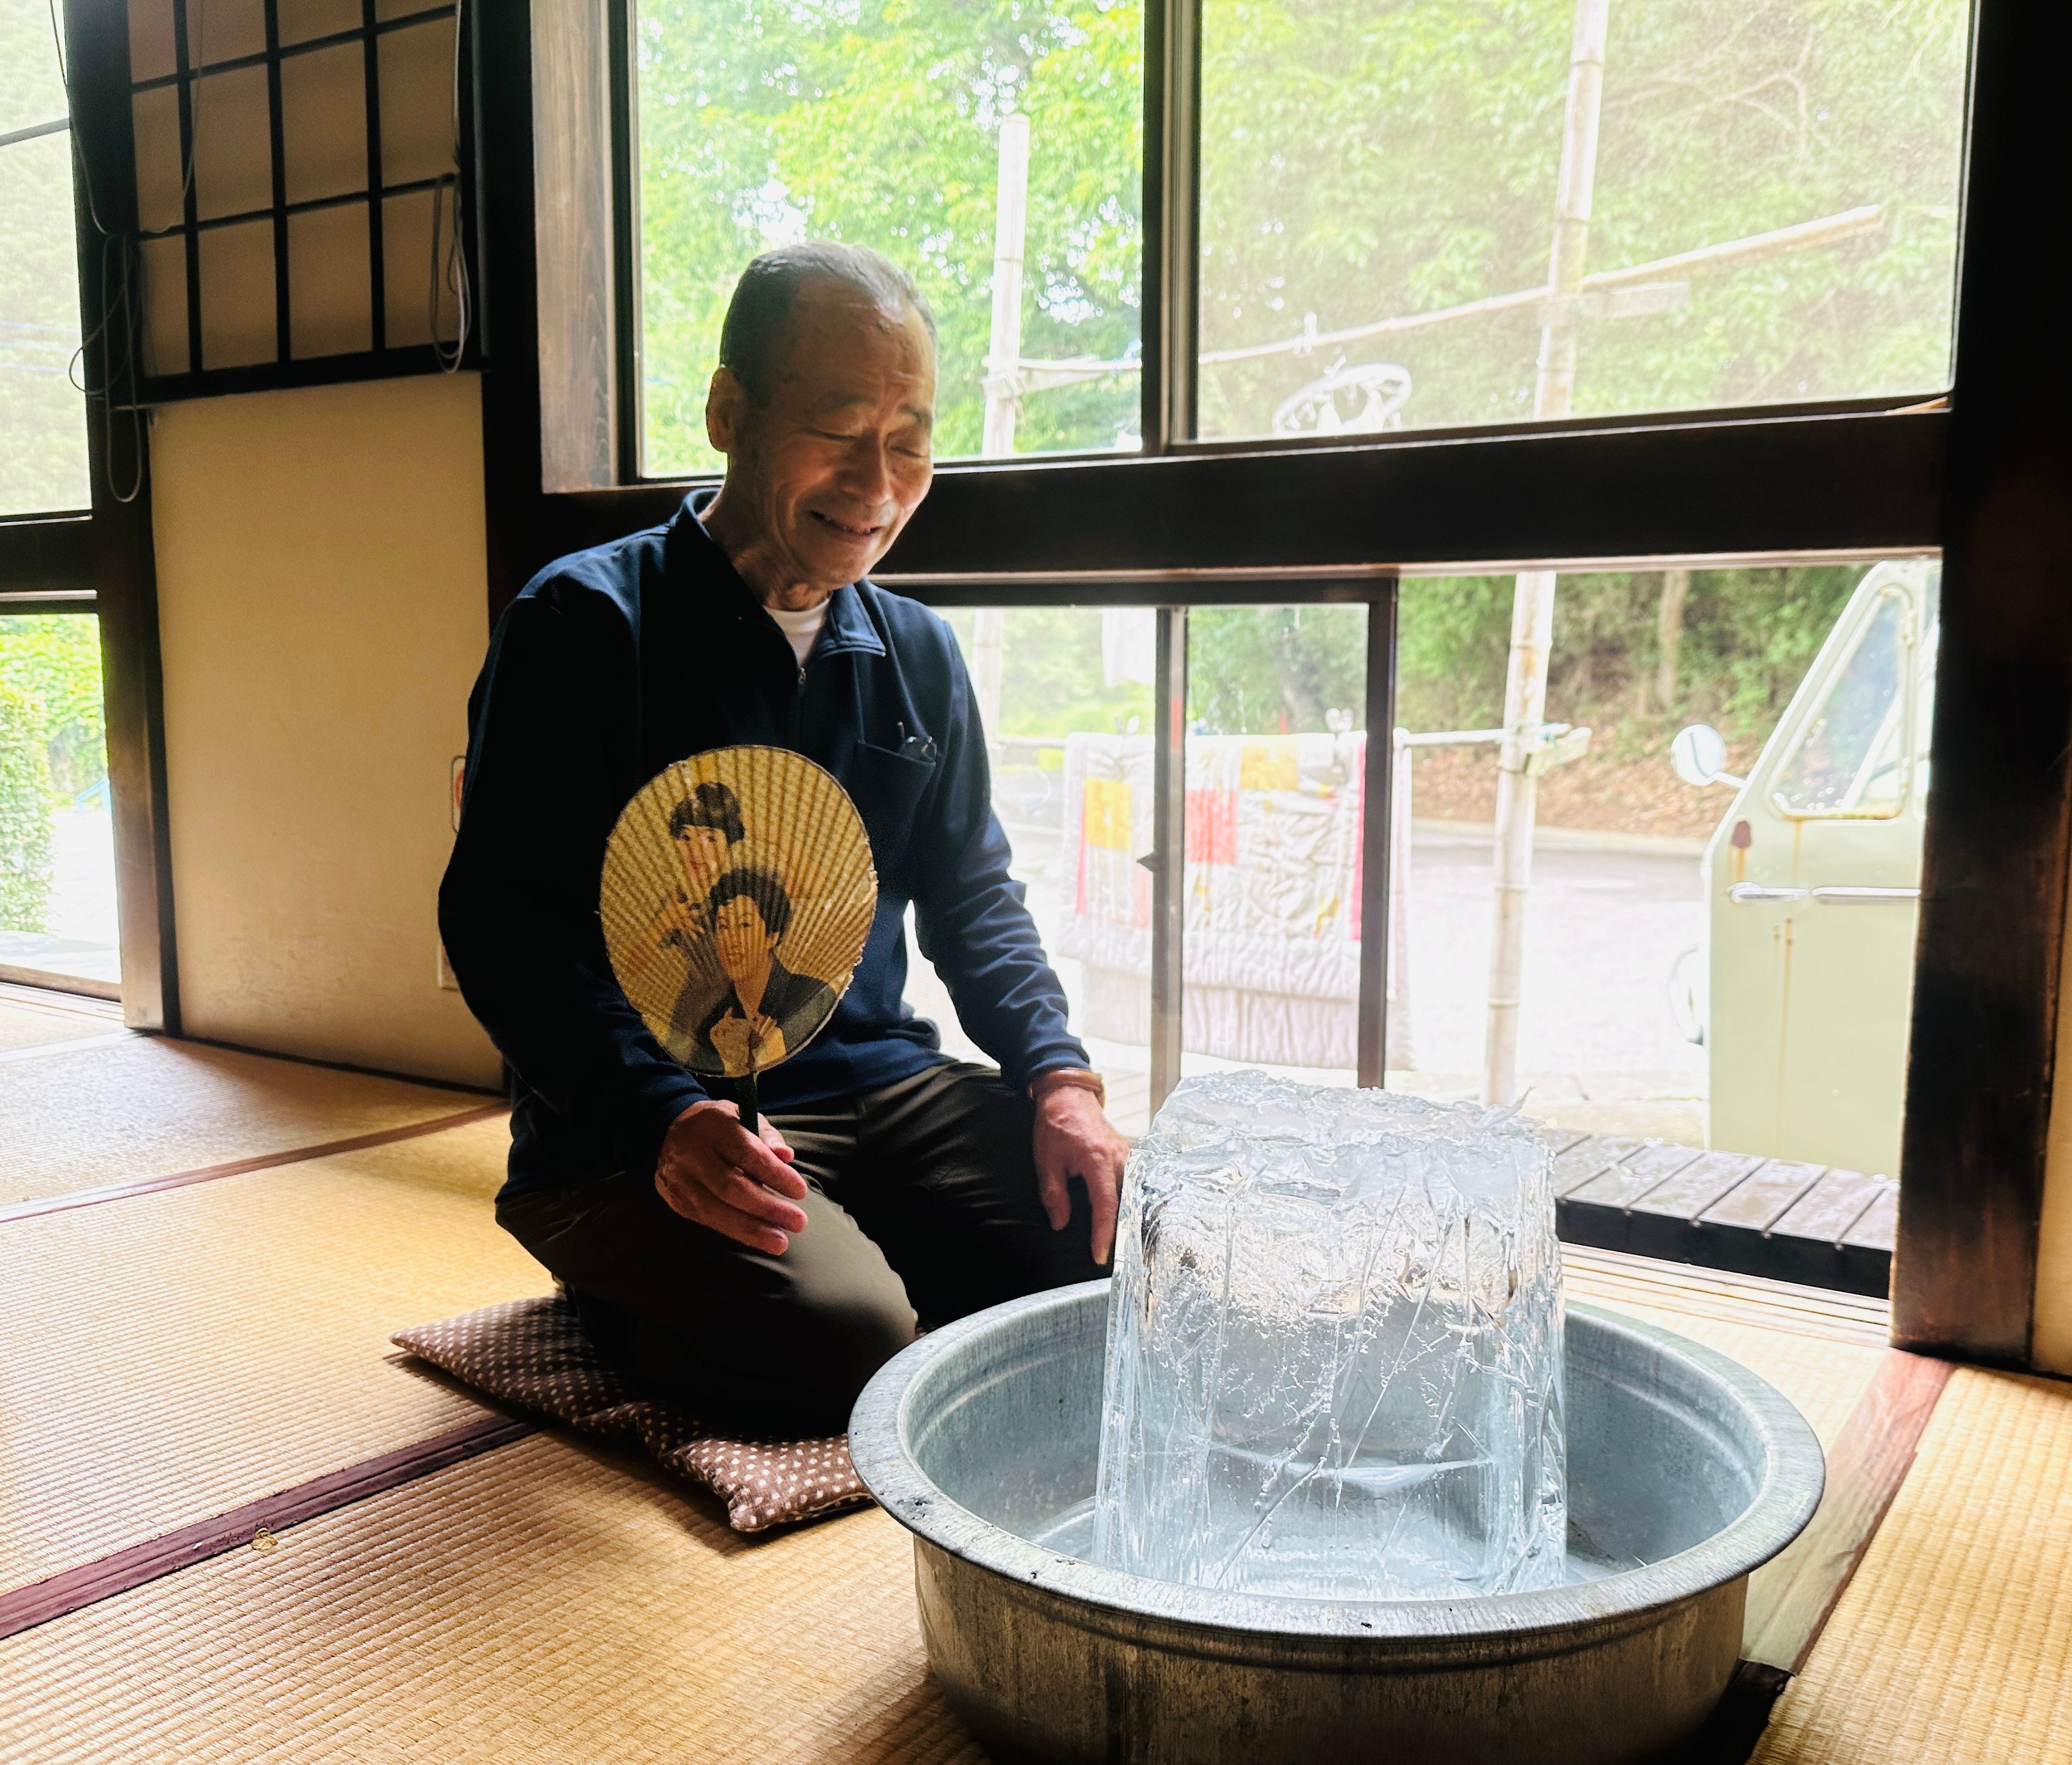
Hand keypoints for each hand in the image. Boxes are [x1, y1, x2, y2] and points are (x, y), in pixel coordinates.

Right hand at [655, 1099, 806, 1254]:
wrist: (668, 1133)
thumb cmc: (719, 1127)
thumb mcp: (742, 1116)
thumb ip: (766, 1136)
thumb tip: (786, 1157)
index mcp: (713, 1125)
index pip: (745, 1153)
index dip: (773, 1174)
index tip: (800, 1191)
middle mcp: (692, 1154)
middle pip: (730, 1187)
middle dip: (767, 1208)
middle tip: (798, 1222)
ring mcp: (680, 1180)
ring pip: (715, 1210)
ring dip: (752, 1229)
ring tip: (780, 1241)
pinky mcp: (676, 1201)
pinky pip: (707, 1221)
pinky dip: (736, 1232)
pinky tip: (759, 1239)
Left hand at [1033, 1087, 1128, 1265]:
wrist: (1069, 1095)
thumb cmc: (1055, 1124)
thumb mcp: (1046, 1161)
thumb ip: (1054, 1195)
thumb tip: (1061, 1224)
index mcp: (1098, 1159)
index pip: (1106, 1205)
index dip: (1103, 1234)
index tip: (1099, 1255)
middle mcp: (1119, 1157)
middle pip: (1127, 1202)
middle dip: (1124, 1231)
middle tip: (1118, 1259)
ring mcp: (1128, 1155)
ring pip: (1134, 1194)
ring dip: (1129, 1217)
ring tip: (1126, 1244)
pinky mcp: (1129, 1154)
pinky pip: (1133, 1182)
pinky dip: (1130, 1201)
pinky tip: (1127, 1217)